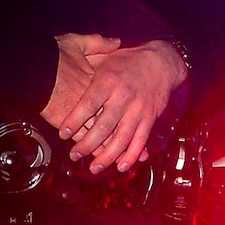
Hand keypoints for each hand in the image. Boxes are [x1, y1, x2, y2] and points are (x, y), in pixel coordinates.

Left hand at [51, 37, 187, 174]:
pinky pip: (140, 140)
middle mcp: (123, 97)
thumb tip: (64, 70)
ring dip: (107, 156)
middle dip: (87, 144)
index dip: (74, 121)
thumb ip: (85, 66)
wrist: (162, 62)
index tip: (62, 134)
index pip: (88, 104)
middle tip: (74, 155)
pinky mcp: (149, 118)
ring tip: (94, 168)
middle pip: (103, 126)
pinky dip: (132, 155)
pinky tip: (121, 167)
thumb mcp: (106, 56)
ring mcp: (138, 110)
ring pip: (121, 138)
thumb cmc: (128, 60)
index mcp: (109, 81)